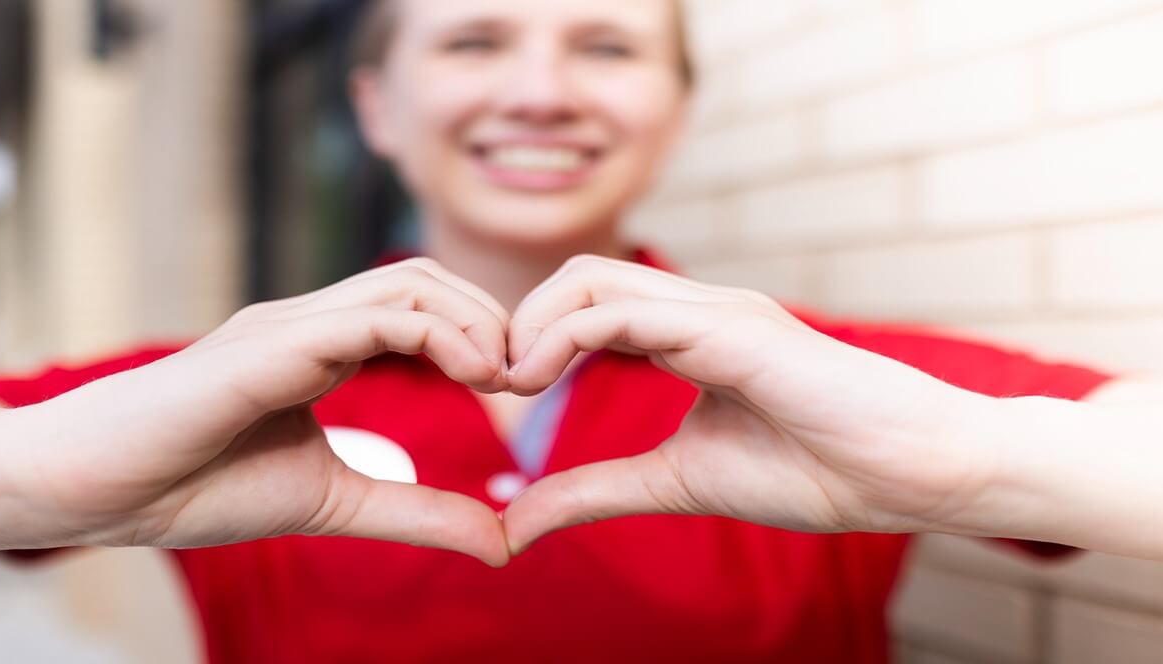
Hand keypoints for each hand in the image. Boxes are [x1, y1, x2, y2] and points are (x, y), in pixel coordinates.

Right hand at [4, 259, 511, 564]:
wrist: (99, 490)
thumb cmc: (195, 487)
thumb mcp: (334, 502)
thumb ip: (415, 512)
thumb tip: (498, 542)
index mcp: (322, 347)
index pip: (422, 308)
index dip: (481, 336)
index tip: (517, 387)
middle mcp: (311, 321)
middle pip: (426, 279)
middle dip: (491, 318)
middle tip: (526, 376)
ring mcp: (289, 323)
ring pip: (407, 284)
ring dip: (473, 321)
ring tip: (505, 376)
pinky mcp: (272, 344)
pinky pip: (373, 316)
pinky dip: (438, 336)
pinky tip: (473, 375)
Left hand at [502, 256, 999, 552]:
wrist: (910, 474)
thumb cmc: (815, 470)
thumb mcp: (676, 483)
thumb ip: (596, 491)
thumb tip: (517, 523)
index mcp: (684, 335)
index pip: (582, 304)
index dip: (528, 340)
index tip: (497, 394)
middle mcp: (694, 310)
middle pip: (573, 277)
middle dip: (517, 322)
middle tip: (489, 383)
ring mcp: (714, 311)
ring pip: (589, 280)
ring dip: (531, 326)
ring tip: (509, 383)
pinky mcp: (732, 328)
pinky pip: (622, 310)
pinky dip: (563, 336)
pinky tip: (539, 380)